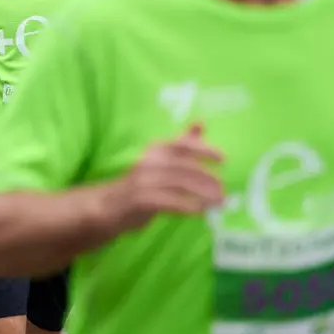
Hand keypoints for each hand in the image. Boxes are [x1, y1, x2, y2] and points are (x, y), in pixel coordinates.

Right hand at [108, 123, 223, 231]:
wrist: (110, 205)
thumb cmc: (142, 182)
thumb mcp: (162, 160)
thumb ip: (182, 144)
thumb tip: (201, 122)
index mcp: (156, 151)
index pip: (182, 145)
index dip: (203, 150)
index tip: (223, 159)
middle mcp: (149, 162)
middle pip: (183, 166)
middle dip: (207, 178)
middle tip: (224, 190)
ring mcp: (143, 181)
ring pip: (178, 184)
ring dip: (202, 194)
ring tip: (218, 203)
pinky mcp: (140, 200)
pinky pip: (167, 202)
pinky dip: (186, 206)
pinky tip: (199, 212)